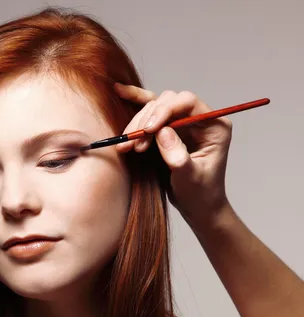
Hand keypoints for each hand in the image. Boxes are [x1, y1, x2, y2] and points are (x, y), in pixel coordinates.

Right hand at [113, 83, 232, 228]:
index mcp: (214, 125)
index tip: (147, 130)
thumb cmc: (201, 194)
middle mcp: (199, 118)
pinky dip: (136, 102)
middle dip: (148, 120)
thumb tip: (162, 133)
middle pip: (168, 102)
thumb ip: (179, 156)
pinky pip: (150, 111)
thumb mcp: (191, 178)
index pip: (187, 103)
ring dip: (138, 124)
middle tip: (134, 142)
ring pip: (155, 108)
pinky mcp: (167, 129)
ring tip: (128, 146)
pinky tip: (120, 91)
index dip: (165, 111)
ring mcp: (182, 122)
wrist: (198, 206)